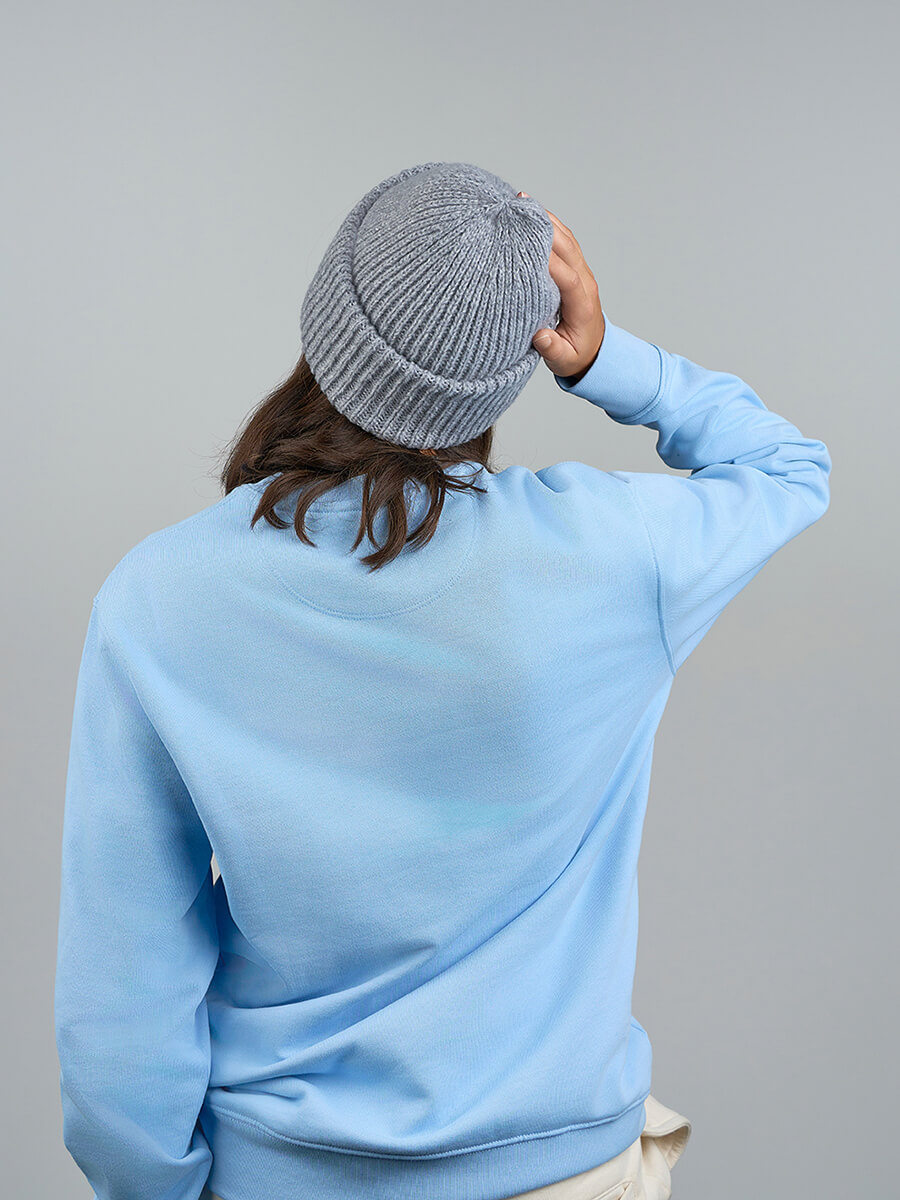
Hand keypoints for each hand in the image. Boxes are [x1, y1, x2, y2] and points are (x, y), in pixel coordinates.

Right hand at [518, 192, 604, 382]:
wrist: (591, 350)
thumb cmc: (574, 354)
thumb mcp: (564, 360)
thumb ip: (553, 349)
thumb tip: (541, 337)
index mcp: (583, 305)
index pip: (568, 278)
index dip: (550, 262)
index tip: (526, 247)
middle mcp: (585, 283)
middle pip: (569, 249)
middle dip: (546, 229)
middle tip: (521, 211)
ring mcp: (582, 272)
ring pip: (567, 239)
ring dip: (547, 220)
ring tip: (523, 201)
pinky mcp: (575, 267)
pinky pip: (564, 240)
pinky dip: (549, 224)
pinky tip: (532, 212)